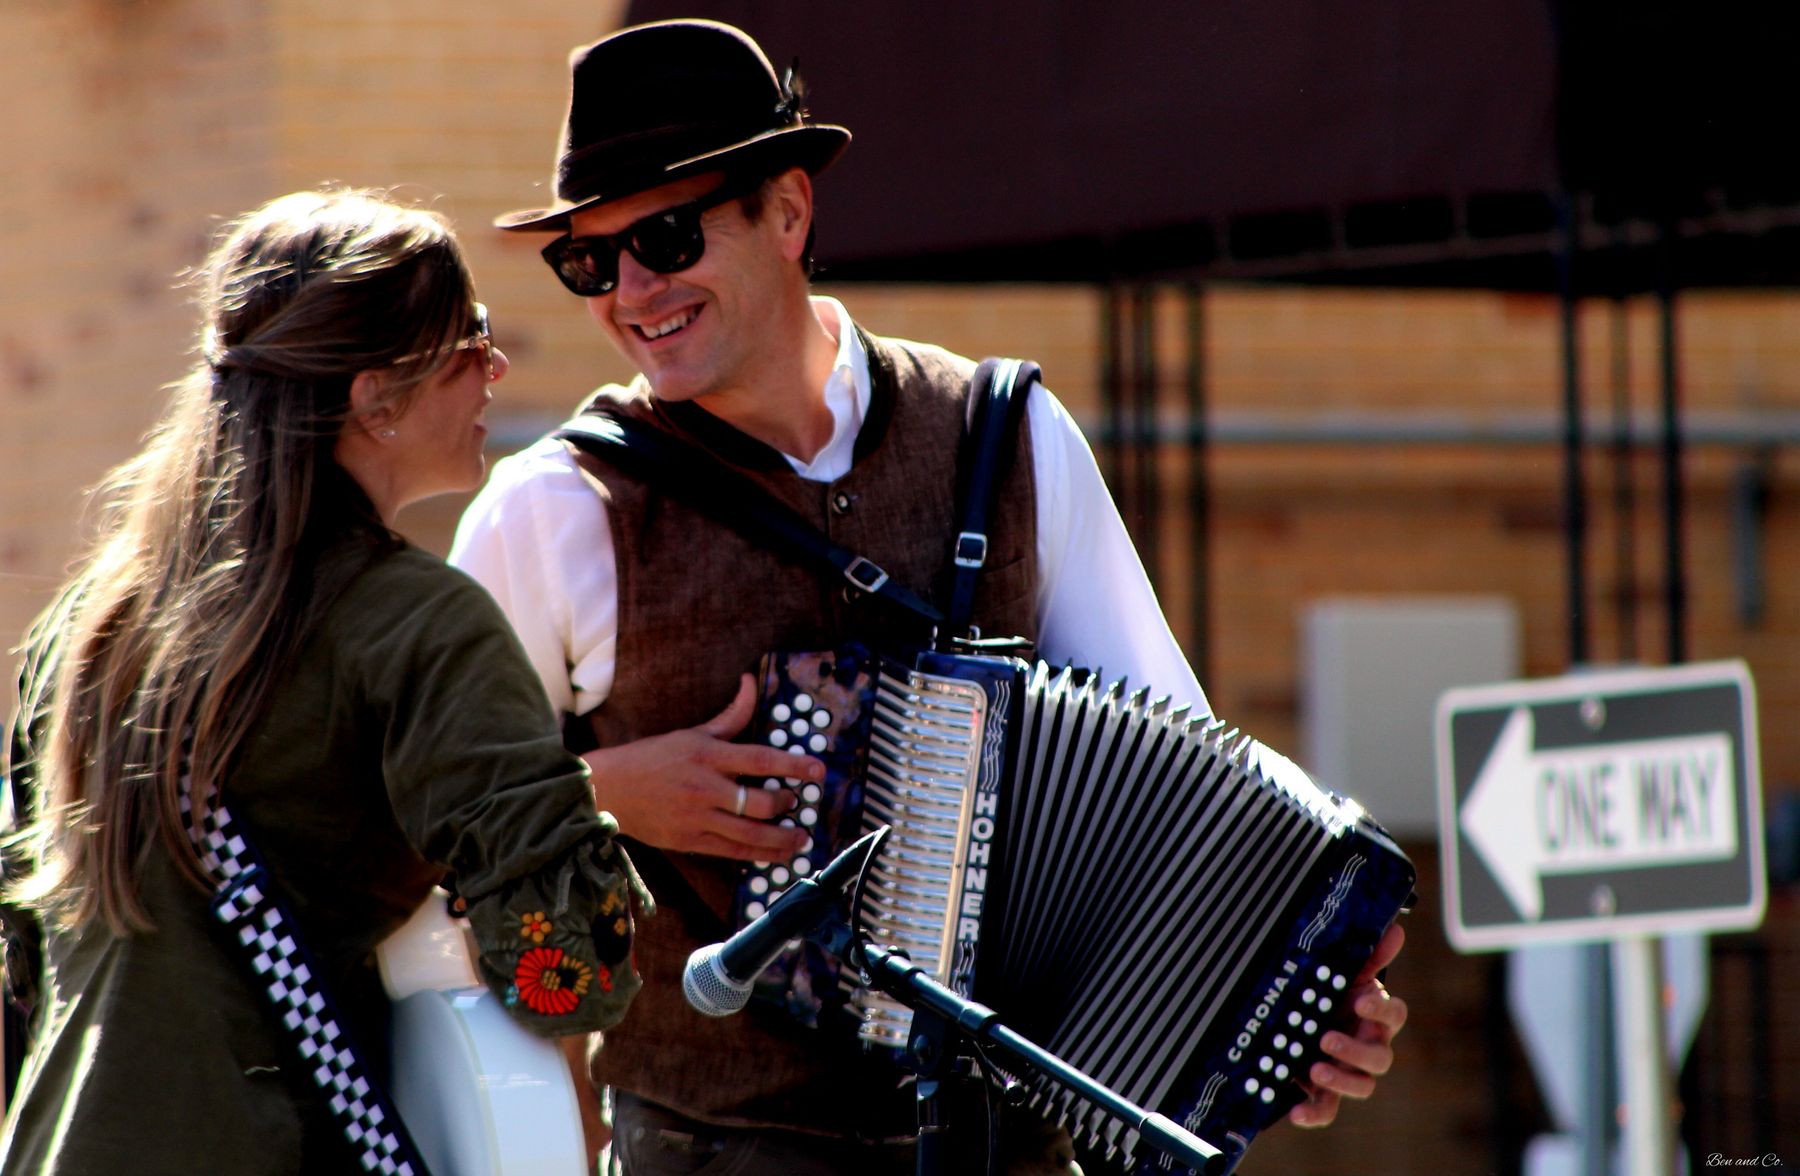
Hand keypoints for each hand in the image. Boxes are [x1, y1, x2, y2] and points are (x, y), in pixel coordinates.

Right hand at [582, 673, 818, 861]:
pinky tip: (778, 854)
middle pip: (759, 801)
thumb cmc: (653, 758)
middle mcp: (705, 787)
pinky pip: (733, 852)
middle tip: (797, 803)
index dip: (794, 765)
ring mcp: (697, 817)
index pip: (761, 759)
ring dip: (782, 838)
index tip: (818, 772)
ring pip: (750, 834)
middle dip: (786, 804)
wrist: (609, 790)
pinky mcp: (690, 841)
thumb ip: (730, 715)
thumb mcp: (692, 732)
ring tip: (800, 838)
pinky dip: (760, 854)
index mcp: (707, 755)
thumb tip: (751, 682)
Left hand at [1287, 921, 1407, 1128]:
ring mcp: (1348, 1071)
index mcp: (1376, 1018)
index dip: (1381, 1009)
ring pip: (1362, 1087)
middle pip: (1380, 1059)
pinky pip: (1327, 1109)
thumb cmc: (1330, 993)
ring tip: (1315, 1069)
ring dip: (1341, 1081)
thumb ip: (1369, 954)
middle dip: (1355, 1051)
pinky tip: (1296, 1111)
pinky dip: (1314, 1114)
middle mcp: (1368, 1047)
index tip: (1359, 999)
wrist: (1302, 1016)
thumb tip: (1396, 928)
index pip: (1395, 1015)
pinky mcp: (1325, 1091)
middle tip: (1327, 1039)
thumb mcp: (1343, 972)